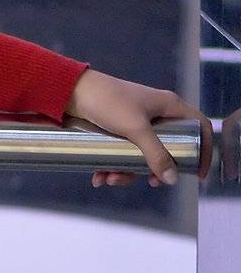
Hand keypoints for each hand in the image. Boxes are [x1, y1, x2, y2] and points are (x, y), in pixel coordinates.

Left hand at [64, 68, 211, 187]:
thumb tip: (172, 178)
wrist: (68, 91)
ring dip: (127, 171)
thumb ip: (155, 154)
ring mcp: (135, 121)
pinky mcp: (116, 129)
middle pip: (168, 148)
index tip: (199, 172)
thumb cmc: (106, 101)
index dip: (204, 148)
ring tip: (110, 179)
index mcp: (168, 105)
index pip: (199, 126)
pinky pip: (122, 153)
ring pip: (142, 154)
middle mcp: (155, 113)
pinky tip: (99, 176)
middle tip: (151, 182)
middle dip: (155, 169)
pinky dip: (112, 166)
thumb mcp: (135, 128)